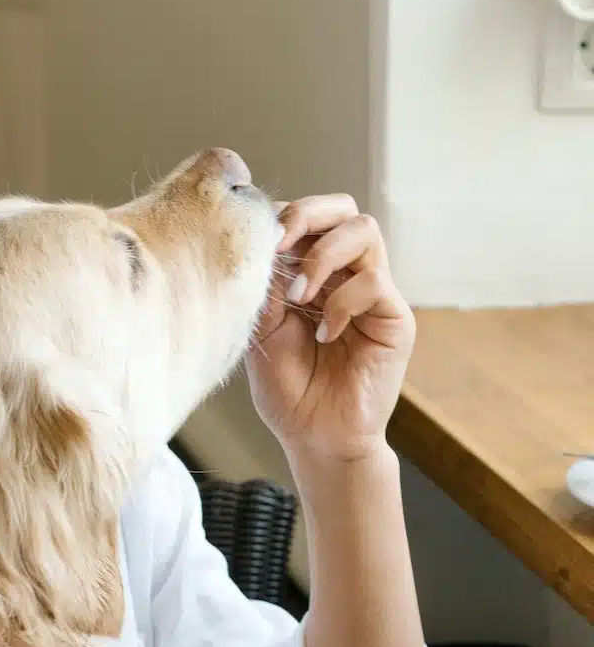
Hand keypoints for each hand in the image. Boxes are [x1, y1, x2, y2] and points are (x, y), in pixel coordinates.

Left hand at [245, 194, 415, 462]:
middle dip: (308, 214)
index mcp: (310, 272)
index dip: (281, 217)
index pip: (306, 218)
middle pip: (343, 209)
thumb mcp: (261, 329)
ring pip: (363, 231)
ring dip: (322, 256)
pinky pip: (373, 282)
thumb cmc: (286, 388)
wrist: (315, 438)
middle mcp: (344, 274)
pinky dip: (341, 301)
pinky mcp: (393, 318)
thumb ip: (265, 285)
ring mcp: (372, 293)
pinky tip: (324, 334)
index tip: (254, 241)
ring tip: (299, 297)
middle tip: (280, 242)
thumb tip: (262, 241)